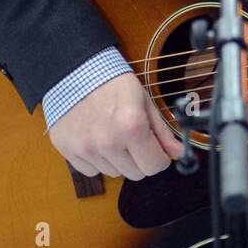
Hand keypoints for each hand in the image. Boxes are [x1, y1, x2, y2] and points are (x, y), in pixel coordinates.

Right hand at [48, 72, 183, 179]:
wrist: (75, 73)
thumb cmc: (113, 84)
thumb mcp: (144, 101)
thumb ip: (161, 131)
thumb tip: (178, 153)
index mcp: (131, 127)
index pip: (154, 166)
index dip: (159, 159)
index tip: (156, 150)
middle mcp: (108, 142)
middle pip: (135, 174)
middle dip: (139, 160)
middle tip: (133, 140)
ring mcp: (86, 149)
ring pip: (114, 173)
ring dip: (117, 160)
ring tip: (111, 134)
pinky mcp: (68, 151)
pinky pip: (91, 171)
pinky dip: (96, 160)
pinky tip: (95, 138)